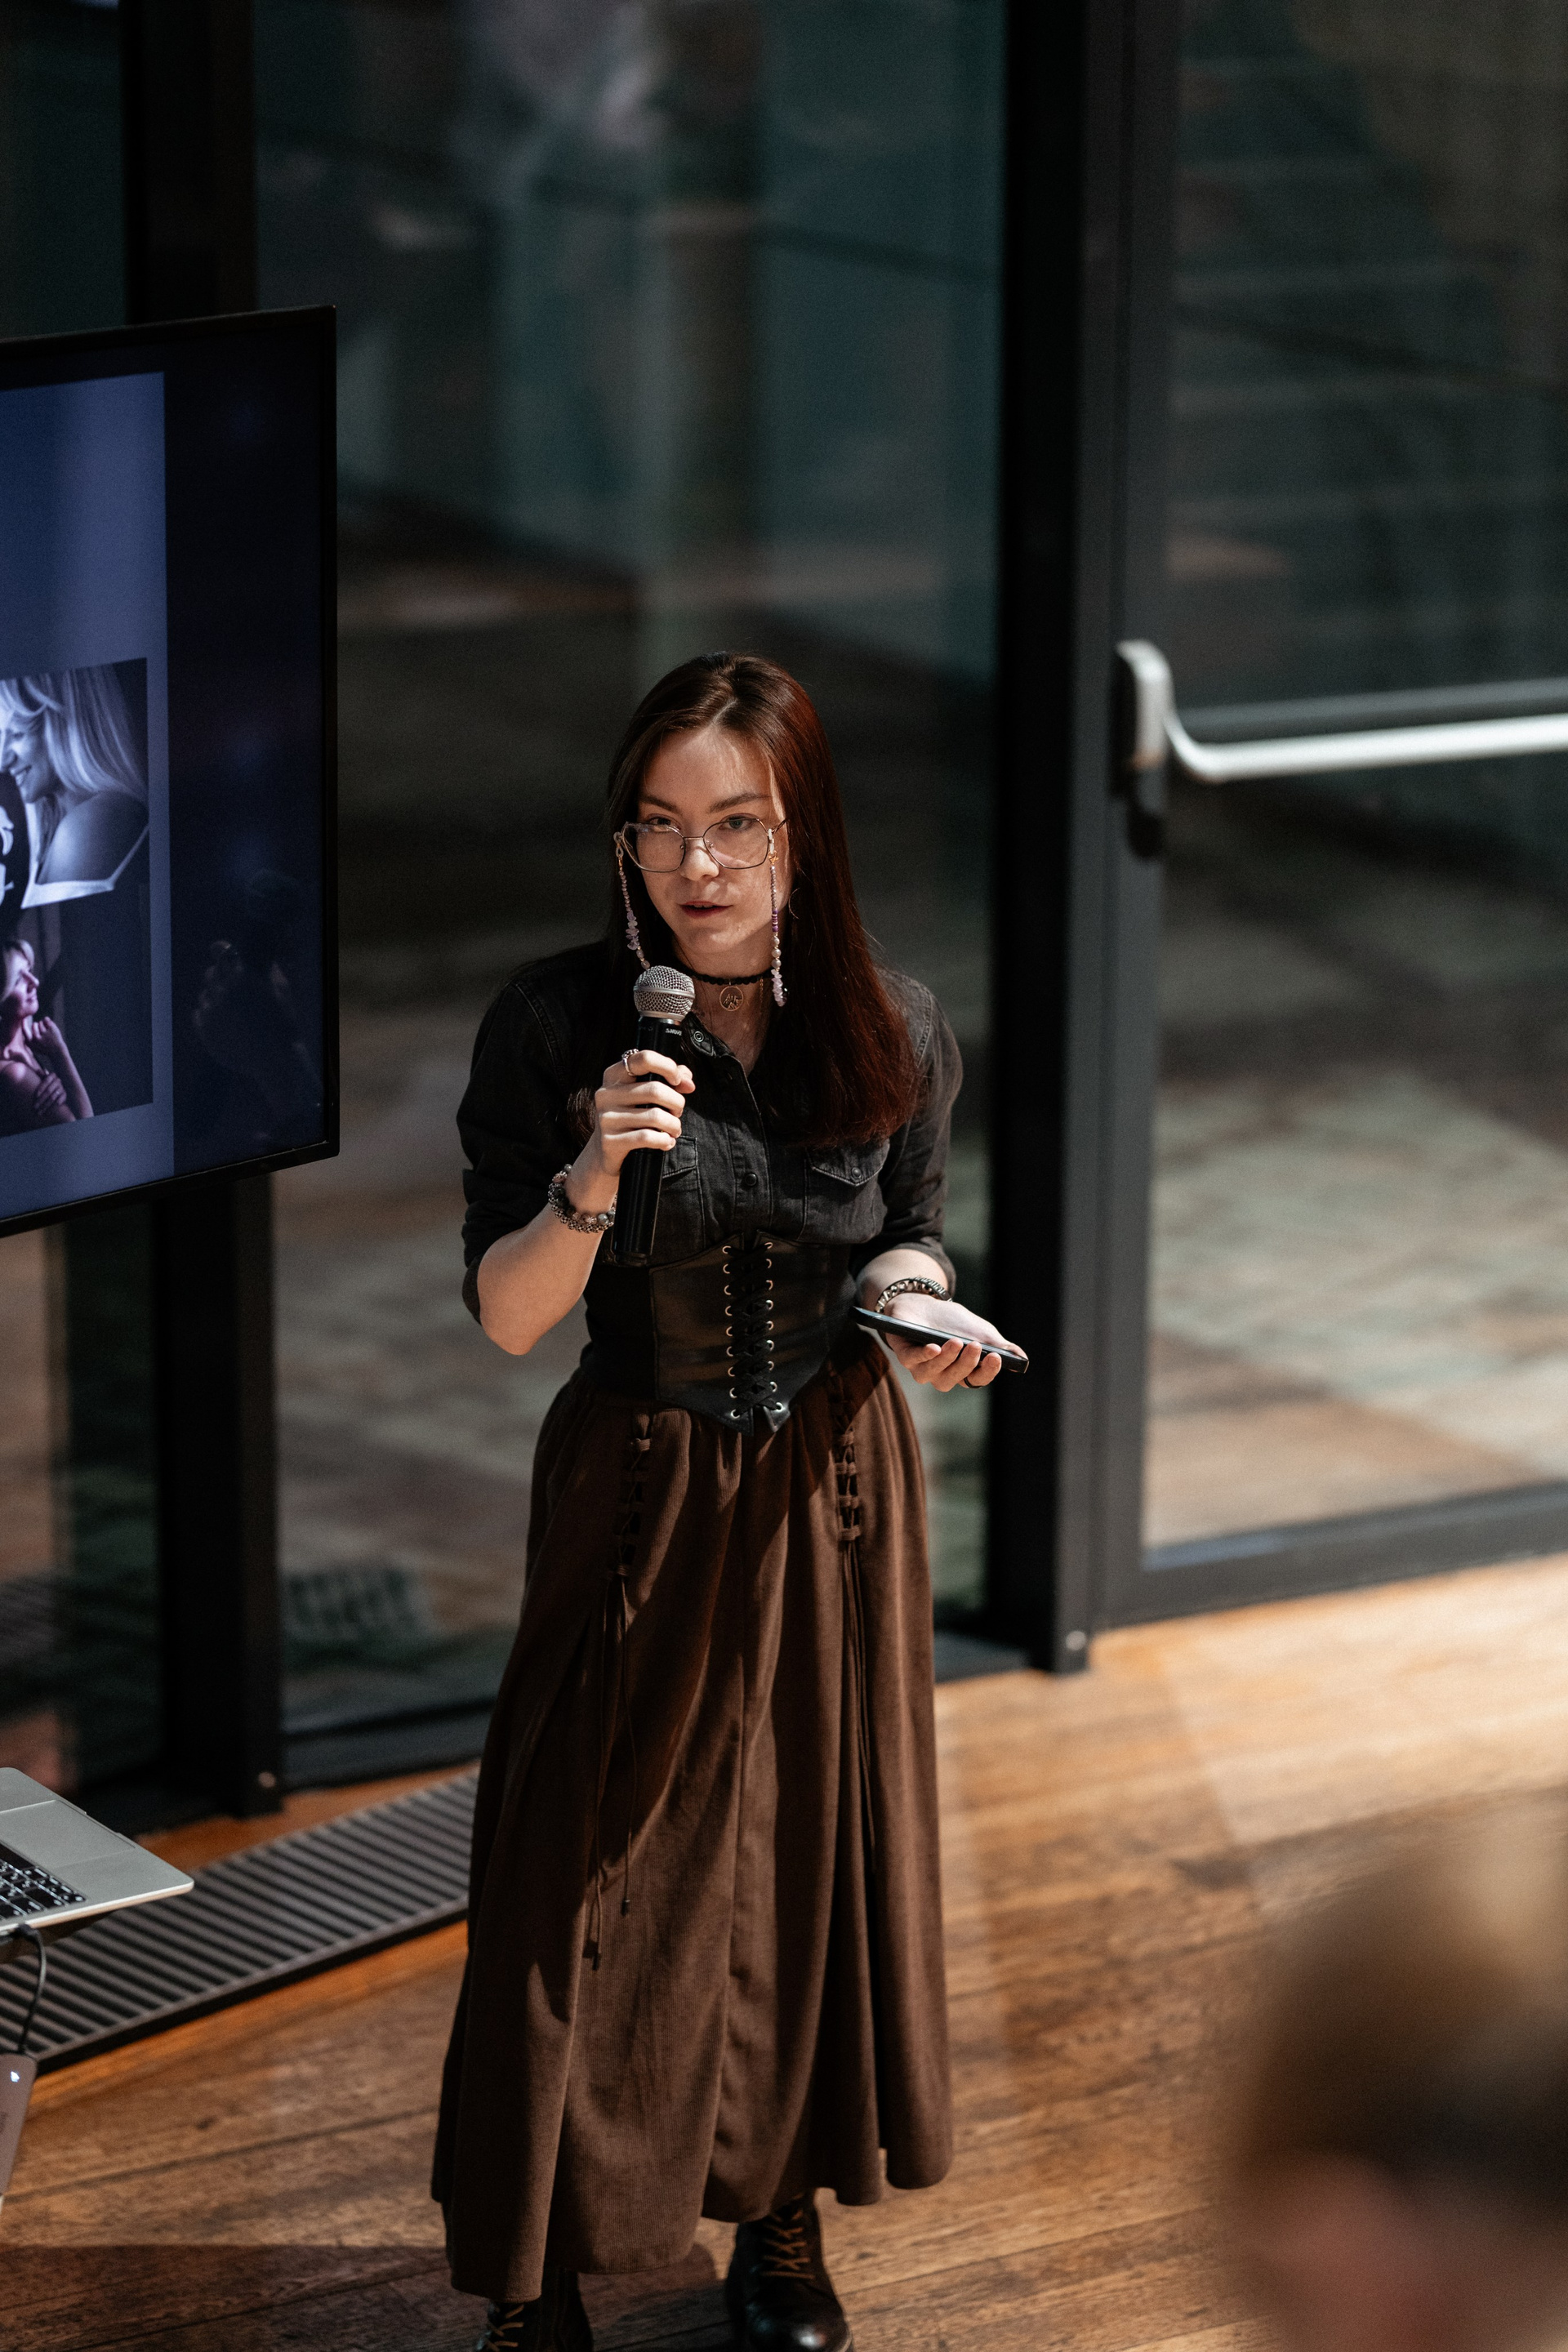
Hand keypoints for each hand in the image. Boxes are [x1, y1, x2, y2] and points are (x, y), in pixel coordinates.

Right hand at [25, 1015, 64, 1061]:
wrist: (57, 1052)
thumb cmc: (44, 1048)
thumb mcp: (33, 1047)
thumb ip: (27, 1039)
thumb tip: (23, 1025)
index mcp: (30, 1042)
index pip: (24, 1029)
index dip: (23, 1023)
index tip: (24, 1019)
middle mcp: (36, 1037)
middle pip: (34, 1024)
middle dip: (37, 1026)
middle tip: (43, 1034)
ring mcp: (44, 1033)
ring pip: (40, 1022)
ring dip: (44, 1025)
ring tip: (48, 1033)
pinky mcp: (51, 1029)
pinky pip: (46, 1019)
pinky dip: (47, 1021)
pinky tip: (51, 1028)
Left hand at [31, 1070, 66, 1117]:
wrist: (55, 1087)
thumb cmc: (45, 1082)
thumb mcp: (42, 1078)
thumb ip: (40, 1075)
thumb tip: (37, 1070)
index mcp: (52, 1075)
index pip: (46, 1081)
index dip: (41, 1088)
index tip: (36, 1096)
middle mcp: (58, 1081)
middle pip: (49, 1091)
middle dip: (41, 1100)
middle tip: (35, 1107)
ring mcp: (62, 1088)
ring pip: (53, 1098)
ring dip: (45, 1105)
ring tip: (39, 1112)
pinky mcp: (65, 1095)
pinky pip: (59, 1102)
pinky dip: (53, 1107)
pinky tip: (47, 1112)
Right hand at [572, 1048, 695, 1207]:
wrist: (606, 1151)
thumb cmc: (632, 1117)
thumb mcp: (645, 1094)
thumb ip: (668, 1079)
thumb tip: (688, 1080)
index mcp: (614, 1075)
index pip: (643, 1059)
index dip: (667, 1067)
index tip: (678, 1080)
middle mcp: (606, 1094)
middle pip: (655, 1090)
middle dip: (677, 1103)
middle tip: (678, 1112)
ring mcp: (606, 1118)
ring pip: (655, 1116)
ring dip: (674, 1125)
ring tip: (675, 1130)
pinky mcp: (610, 1141)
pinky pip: (647, 1138)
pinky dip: (664, 1141)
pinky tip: (667, 1142)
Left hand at [879, 1295, 1015, 1391]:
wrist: (922, 1304)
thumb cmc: (952, 1321)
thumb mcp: (979, 1330)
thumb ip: (998, 1345)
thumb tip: (1022, 1358)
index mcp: (963, 1370)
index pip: (977, 1379)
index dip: (987, 1372)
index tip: (997, 1358)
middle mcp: (942, 1373)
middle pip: (955, 1378)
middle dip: (966, 1363)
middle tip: (976, 1346)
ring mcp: (922, 1366)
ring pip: (934, 1373)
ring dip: (946, 1359)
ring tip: (956, 1342)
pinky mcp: (904, 1355)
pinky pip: (912, 1361)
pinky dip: (924, 1355)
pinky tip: (933, 1347)